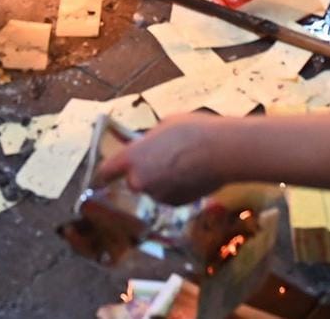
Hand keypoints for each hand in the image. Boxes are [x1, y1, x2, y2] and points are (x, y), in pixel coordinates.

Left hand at [94, 115, 233, 204]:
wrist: (221, 152)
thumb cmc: (192, 131)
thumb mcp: (163, 126)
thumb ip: (148, 141)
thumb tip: (145, 145)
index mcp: (131, 158)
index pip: (107, 171)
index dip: (108, 171)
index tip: (109, 171)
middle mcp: (140, 181)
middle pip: (133, 180)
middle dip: (143, 172)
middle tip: (161, 159)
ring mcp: (158, 195)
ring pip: (154, 188)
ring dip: (161, 180)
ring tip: (183, 164)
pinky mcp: (176, 204)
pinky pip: (170, 195)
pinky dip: (176, 188)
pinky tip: (191, 174)